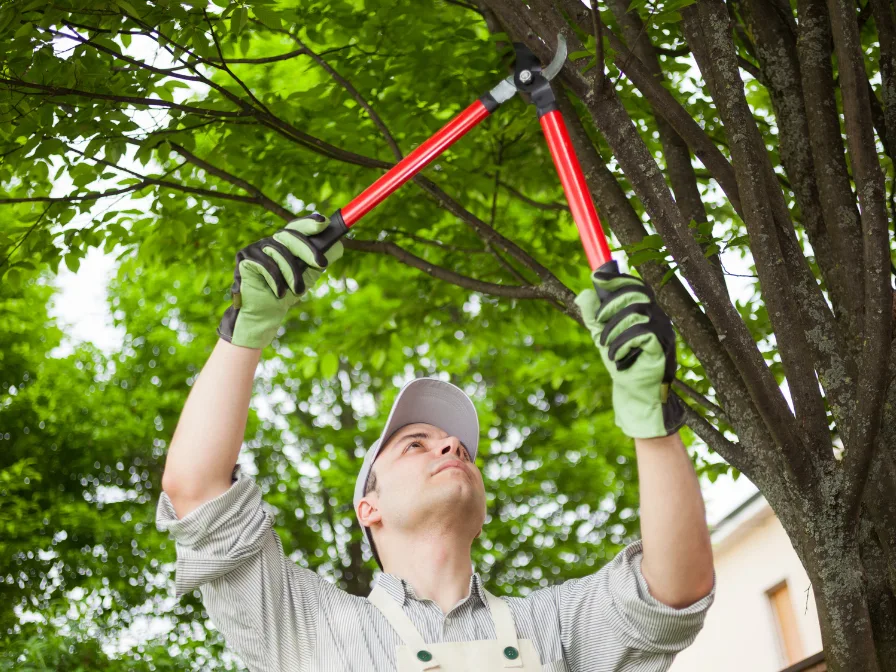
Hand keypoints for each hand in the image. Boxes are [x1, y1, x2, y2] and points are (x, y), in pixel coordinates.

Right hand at [217, 214, 343, 348]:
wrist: (266, 313)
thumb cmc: (287, 293)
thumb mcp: (308, 275)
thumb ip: (319, 259)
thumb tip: (338, 245)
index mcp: (285, 243)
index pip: (298, 227)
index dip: (310, 222)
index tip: (324, 222)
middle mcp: (270, 241)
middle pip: (290, 235)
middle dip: (308, 250)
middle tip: (321, 264)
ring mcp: (256, 248)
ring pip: (279, 252)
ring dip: (291, 274)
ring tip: (297, 291)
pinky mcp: (244, 258)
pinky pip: (265, 264)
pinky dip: (275, 280)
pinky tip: (279, 293)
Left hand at [574, 262, 683, 437]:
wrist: (633, 392)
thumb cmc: (621, 362)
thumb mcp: (601, 336)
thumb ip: (593, 316)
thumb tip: (584, 293)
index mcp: (644, 311)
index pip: (635, 285)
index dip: (617, 279)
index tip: (597, 278)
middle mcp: (657, 317)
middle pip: (635, 293)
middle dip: (611, 305)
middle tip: (598, 323)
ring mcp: (663, 331)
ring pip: (636, 312)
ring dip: (613, 329)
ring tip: (606, 347)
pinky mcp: (663, 346)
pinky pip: (641, 333)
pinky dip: (622, 343)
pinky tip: (617, 357)